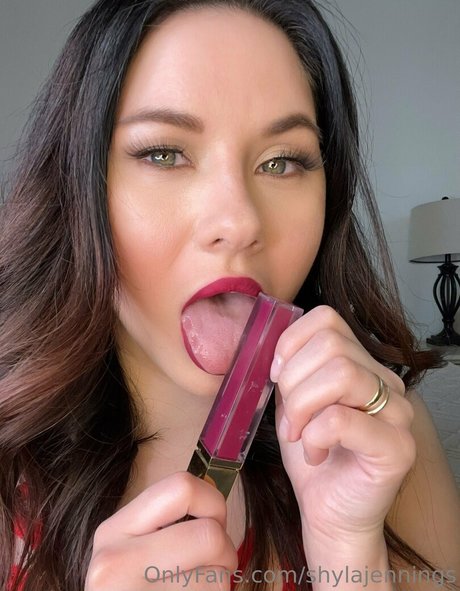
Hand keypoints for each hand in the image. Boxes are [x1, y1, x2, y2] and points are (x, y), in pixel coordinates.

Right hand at [84, 472, 237, 589]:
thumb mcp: (135, 549)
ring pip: (219, 576)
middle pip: (210, 534)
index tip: (209, 521)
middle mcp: (114, 563)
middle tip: (210, 565)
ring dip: (219, 583)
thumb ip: (167, 522)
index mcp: (113, 530)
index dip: (210, 502)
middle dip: (223, 550)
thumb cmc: (137, 588)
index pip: (182, 487)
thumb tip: (214, 503)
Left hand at [271, 306, 415, 551]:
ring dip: (302, 407)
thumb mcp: (293, 402)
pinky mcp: (397, 447)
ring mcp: (398, 413)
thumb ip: (291, 370)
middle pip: (330, 344)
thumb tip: (273, 347)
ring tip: (298, 435)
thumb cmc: (312, 456)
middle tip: (289, 420)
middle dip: (293, 382)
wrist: (329, 514)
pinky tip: (315, 453)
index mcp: (362, 364)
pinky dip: (314, 436)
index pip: (327, 318)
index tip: (276, 376)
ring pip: (340, 374)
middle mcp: (387, 382)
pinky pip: (341, 419)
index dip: (291, 342)